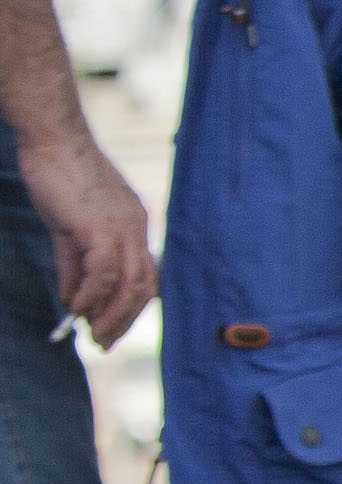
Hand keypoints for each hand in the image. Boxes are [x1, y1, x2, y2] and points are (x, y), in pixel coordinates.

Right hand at [13, 125, 152, 347]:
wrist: (53, 140)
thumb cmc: (59, 177)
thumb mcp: (68, 228)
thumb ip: (72, 264)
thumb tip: (73, 299)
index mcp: (135, 226)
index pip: (146, 276)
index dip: (131, 307)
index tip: (111, 329)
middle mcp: (137, 229)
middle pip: (144, 287)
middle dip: (125, 320)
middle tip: (103, 343)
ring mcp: (122, 228)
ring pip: (129, 284)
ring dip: (111, 315)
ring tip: (91, 333)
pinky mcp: (100, 226)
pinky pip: (104, 271)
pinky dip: (91, 294)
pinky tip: (75, 307)